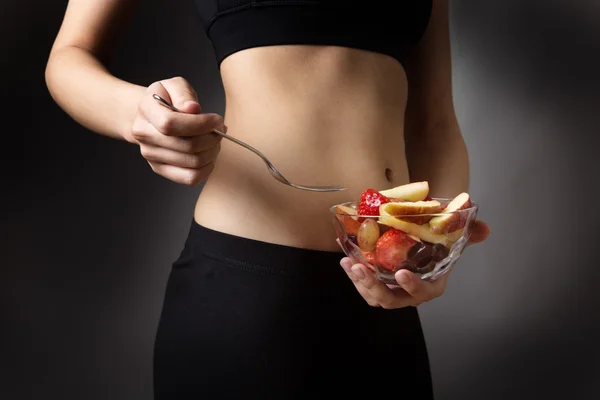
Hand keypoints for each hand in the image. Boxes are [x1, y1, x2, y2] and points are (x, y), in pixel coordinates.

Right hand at [130, 77, 226, 184]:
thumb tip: (192, 108)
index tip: (217, 120)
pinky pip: (190, 178)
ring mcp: (151, 156)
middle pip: (187, 146)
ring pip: (193, 163)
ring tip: (214, 140)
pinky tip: (209, 155)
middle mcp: (144, 136)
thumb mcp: (174, 85)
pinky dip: (207, 169)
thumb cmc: (167, 99)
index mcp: (146, 112)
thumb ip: (183, 94)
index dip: (201, 124)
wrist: (151, 115)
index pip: (171, 124)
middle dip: (212, 138)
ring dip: (212, 151)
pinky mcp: (161, 169)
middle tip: (220, 129)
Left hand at [340, 220, 490, 308]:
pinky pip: (365, 287)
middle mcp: (411, 293)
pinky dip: (353, 276)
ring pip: (375, 296)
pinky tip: (345, 261)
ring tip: (349, 265)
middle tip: (361, 269)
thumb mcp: (452, 236)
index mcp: (432, 284)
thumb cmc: (437, 242)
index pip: (423, 292)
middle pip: (392, 300)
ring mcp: (393, 291)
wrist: (422, 240)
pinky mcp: (378, 285)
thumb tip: (485, 228)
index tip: (402, 273)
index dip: (413, 286)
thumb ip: (468, 233)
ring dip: (360, 283)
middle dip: (375, 287)